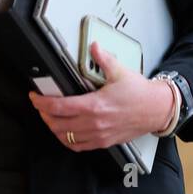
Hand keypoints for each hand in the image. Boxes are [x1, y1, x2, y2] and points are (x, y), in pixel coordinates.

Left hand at [27, 42, 173, 151]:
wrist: (157, 109)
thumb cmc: (140, 94)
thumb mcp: (120, 71)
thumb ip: (103, 58)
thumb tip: (93, 47)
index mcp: (95, 106)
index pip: (59, 107)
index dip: (42, 102)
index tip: (35, 97)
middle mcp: (94, 123)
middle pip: (57, 124)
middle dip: (44, 114)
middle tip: (40, 105)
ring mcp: (99, 135)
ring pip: (66, 137)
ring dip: (53, 128)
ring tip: (49, 118)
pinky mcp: (104, 142)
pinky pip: (79, 146)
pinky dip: (67, 140)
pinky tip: (64, 133)